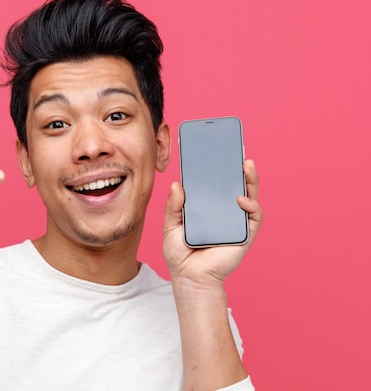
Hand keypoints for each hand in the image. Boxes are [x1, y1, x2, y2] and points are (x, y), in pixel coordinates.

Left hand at [162, 159, 262, 287]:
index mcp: (207, 206)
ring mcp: (236, 221)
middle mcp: (223, 210)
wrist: (190, 278)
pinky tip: (241, 198)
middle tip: (235, 147)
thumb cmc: (180, 253)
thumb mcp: (170, 226)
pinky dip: (250, 205)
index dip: (216, 165)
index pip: (214, 182)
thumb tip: (177, 185)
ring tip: (245, 164)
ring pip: (249, 195)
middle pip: (234, 184)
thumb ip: (173, 207)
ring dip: (250, 179)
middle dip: (237, 166)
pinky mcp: (245, 234)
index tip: (215, 146)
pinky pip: (253, 217)